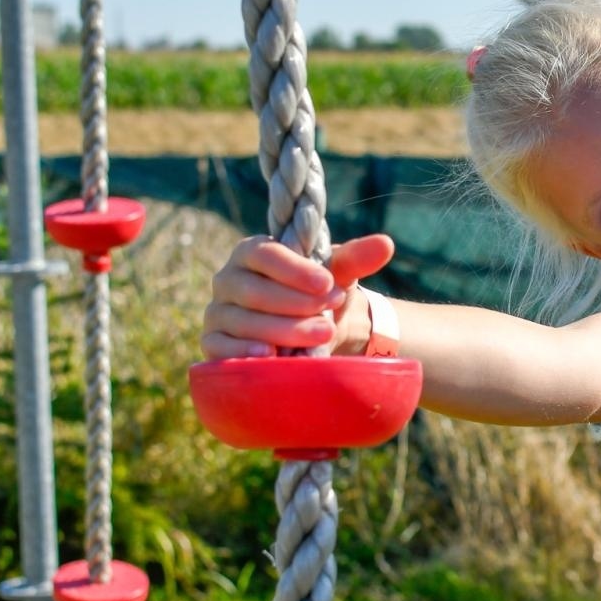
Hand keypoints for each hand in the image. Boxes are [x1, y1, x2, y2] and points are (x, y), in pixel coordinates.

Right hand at [201, 233, 395, 359]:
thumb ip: (358, 257)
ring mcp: (217, 313)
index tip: (327, 283)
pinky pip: (222, 348)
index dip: (294, 270)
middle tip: (329, 315)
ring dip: (282, 330)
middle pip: (253, 291)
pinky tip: (271, 357)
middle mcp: (228, 280)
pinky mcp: (214, 344)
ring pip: (243, 321)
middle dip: (294, 305)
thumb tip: (386, 244)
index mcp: (252, 253)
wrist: (314, 330)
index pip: (265, 256)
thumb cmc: (321, 293)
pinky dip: (246, 352)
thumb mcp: (340, 273)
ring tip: (320, 335)